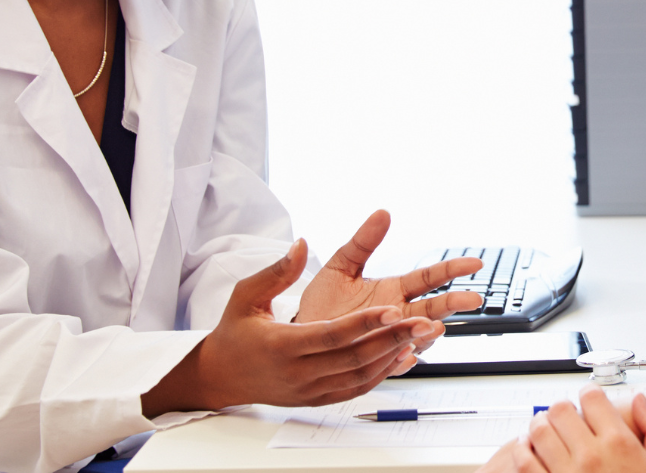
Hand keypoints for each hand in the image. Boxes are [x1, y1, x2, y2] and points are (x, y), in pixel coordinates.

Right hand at [142, 240, 435, 414]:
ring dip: (393, 356)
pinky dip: (381, 374)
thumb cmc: (234, 332)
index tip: (393, 308)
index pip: (331, 335)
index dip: (365, 323)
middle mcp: (297, 373)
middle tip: (425, 321)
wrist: (220, 376)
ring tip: (421, 336)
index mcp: (280, 345)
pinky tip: (401, 356)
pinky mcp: (316, 399)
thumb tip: (300, 244)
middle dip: (393, 339)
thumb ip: (276, 272)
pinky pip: (355, 389)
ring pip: (360, 376)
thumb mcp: (245, 295)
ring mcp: (308, 390)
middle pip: (353, 358)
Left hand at [295, 210, 484, 354]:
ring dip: (428, 334)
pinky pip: (394, 363)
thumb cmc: (322, 303)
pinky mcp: (377, 360)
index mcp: (394, 290)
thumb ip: (362, 242)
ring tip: (433, 328)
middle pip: (432, 309)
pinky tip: (406, 355)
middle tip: (471, 299)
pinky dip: (403, 360)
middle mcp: (398, 315)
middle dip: (453, 303)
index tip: (475, 263)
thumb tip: (381, 213)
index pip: (429, 278)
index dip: (452, 269)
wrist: (301, 334)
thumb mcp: (341, 266)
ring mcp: (390, 338)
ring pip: (419, 338)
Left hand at [497, 387, 645, 472]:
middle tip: (565, 416)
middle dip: (562, 409)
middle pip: (560, 409)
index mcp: (620, 445)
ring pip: (538, 431)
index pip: (593, 398)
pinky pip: (523, 463)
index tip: (589, 401)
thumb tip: (641, 402)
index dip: (589, 395)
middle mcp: (590, 456)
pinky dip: (521, 451)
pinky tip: (527, 450)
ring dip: (539, 426)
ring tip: (544, 429)